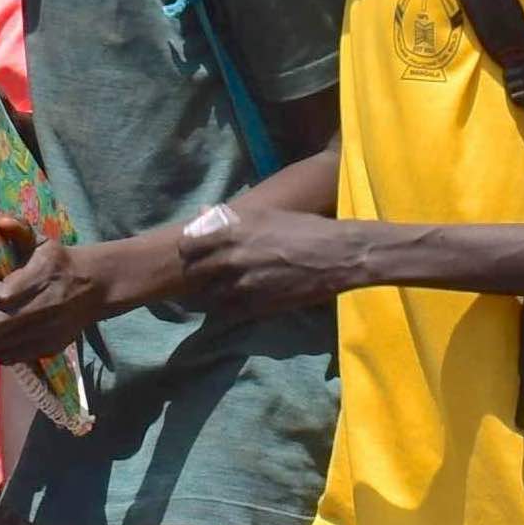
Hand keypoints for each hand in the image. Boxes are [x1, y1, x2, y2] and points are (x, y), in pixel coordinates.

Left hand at [0, 232, 119, 363]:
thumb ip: (19, 229)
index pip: (0, 295)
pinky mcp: (47, 348)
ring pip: (1, 346)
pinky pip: (11, 357)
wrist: (94, 287)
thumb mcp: (42, 241)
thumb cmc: (60, 262)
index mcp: (41, 280)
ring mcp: (46, 334)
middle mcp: (44, 310)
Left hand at [172, 202, 356, 321]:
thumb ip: (229, 216)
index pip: (188, 245)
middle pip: (194, 273)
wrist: (336, 255)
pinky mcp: (256, 306)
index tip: (195, 253)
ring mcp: (242, 285)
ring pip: (209, 296)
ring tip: (222, 290)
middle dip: (198, 274)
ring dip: (213, 294)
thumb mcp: (265, 214)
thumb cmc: (303, 228)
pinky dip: (229, 309)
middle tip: (206, 275)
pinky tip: (238, 302)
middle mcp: (231, 259)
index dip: (189, 251)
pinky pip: (228, 312)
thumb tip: (202, 211)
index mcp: (231, 232)